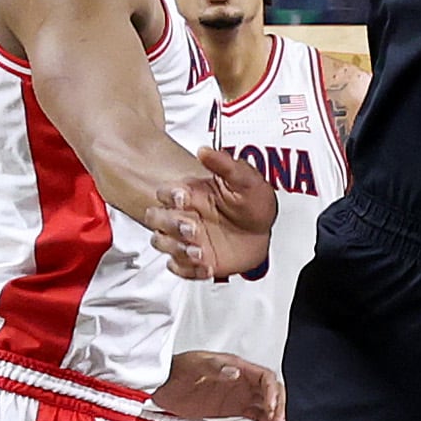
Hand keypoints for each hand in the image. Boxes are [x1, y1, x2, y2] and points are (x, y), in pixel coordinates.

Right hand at [143, 147, 277, 279]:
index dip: (170, 196)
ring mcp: (187, 239)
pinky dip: (189, 270)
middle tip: (193, 228)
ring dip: (177, 248)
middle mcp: (184, 216)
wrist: (264, 230)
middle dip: (170, 224)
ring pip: (161, 243)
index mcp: (191, 194)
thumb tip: (205, 151)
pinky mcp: (194, 260)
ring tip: (201, 251)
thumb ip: (225, 165)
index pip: (165, 193)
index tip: (184, 198)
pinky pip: (178, 268)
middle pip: (155, 218)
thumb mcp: (245, 179)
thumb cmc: (252, 202)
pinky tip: (207, 266)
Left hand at [151, 349, 286, 420]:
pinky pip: (254, 414)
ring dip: (276, 416)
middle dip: (279, 406)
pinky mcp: (231, 409)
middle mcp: (241, 380)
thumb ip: (215, 369)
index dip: (273, 392)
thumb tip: (236, 372)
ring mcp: (237, 395)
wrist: (161, 385)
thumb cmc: (177, 370)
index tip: (272, 408)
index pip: (265, 377)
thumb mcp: (195, 366)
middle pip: (271, 391)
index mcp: (237, 367)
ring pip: (265, 404)